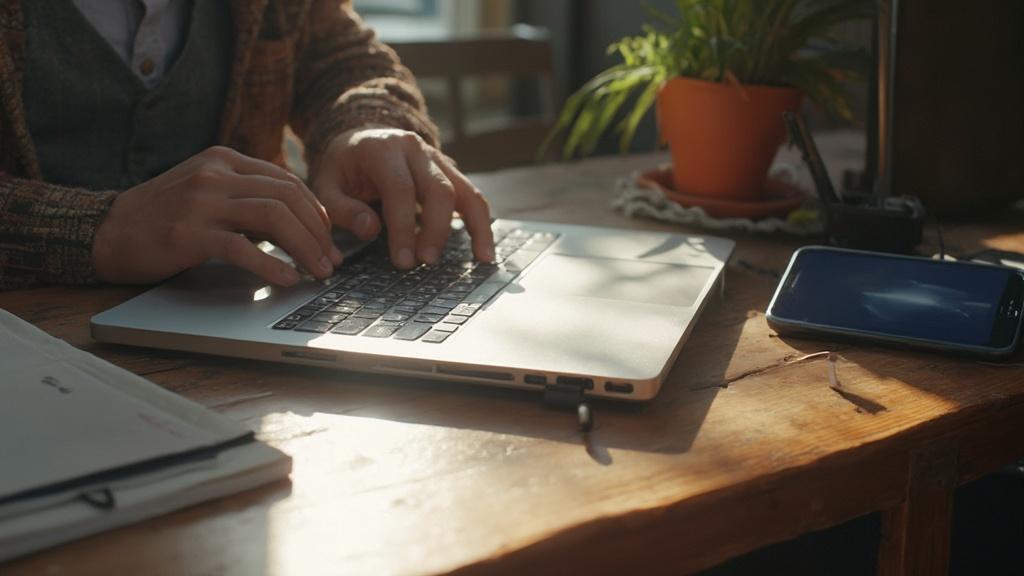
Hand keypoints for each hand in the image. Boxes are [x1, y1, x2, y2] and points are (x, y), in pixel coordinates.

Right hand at [92, 146, 342, 285]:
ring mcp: (201, 202)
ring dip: (305, 248)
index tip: (329, 238)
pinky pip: (243, 248)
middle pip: (287, 197)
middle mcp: (215, 174)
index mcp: (223, 159)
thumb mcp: (207, 192)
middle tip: (332, 260)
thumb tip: (297, 222)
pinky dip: (273, 266)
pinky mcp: (188, 233)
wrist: (105, 230)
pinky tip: (287, 280)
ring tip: (318, 272)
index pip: (286, 181)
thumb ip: (245, 196)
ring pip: (273, 217)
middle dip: (318, 232)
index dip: (315, 212)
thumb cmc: (162, 217)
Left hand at [312, 127, 493, 268]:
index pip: (400, 189)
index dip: (403, 228)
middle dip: (436, 229)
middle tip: (427, 262)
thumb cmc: (343, 167)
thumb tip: (370, 230)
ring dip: (476, 226)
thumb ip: (342, 208)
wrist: (362, 136)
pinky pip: (473, 196)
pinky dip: (482, 222)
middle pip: (439, 189)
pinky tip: (484, 249)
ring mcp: (438, 159)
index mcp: (383, 149)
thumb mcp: (326, 184)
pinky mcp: (451, 172)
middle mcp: (415, 149)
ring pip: (466, 190)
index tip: (403, 261)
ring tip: (482, 259)